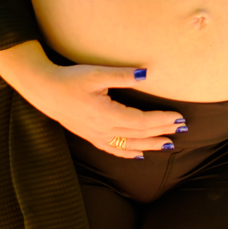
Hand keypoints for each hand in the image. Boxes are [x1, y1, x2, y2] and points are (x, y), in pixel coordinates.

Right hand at [35, 63, 187, 157]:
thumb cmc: (70, 80)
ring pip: (129, 145)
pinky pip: (114, 150)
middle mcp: (103, 130)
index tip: (179, 118)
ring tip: (169, 145)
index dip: (162, 121)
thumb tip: (147, 74)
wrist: (44, 91)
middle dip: (162, 132)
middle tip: (183, 129)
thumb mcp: (96, 73)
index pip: (142, 122)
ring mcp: (96, 136)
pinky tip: (139, 154)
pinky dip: (129, 153)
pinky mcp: (90, 137)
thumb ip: (123, 75)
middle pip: (139, 135)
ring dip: (150, 145)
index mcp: (107, 115)